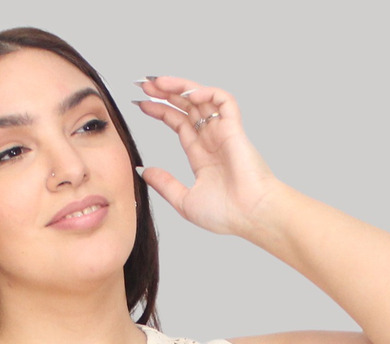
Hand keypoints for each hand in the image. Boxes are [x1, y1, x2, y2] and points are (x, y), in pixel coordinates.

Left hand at [132, 78, 278, 237]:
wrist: (250, 215)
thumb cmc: (225, 214)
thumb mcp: (184, 200)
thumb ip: (164, 184)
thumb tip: (143, 171)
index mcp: (201, 156)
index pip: (179, 124)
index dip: (161, 111)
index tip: (140, 104)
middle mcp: (212, 140)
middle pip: (187, 107)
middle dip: (166, 93)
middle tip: (143, 84)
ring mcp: (224, 132)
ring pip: (202, 98)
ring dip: (180, 87)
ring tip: (157, 82)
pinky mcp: (235, 128)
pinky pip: (223, 100)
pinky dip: (207, 92)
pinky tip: (188, 92)